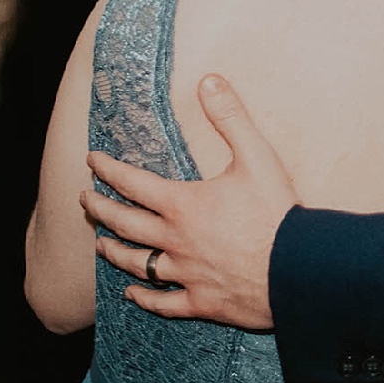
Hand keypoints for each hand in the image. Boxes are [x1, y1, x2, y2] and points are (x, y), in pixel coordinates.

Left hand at [82, 73, 297, 328]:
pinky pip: (162, 302)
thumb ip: (230, 116)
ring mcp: (185, 273)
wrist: (298, 269)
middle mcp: (175, 240)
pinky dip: (144, 297)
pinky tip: (133, 294)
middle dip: (100, 209)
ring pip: (137, 264)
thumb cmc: (277, 212)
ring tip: (100, 243)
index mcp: (183, 204)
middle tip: (85, 199)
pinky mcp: (200, 301)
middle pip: (124, 224)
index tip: (92, 161)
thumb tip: (208, 80)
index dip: (108, 170)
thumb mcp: (257, 155)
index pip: (132, 183)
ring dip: (114, 251)